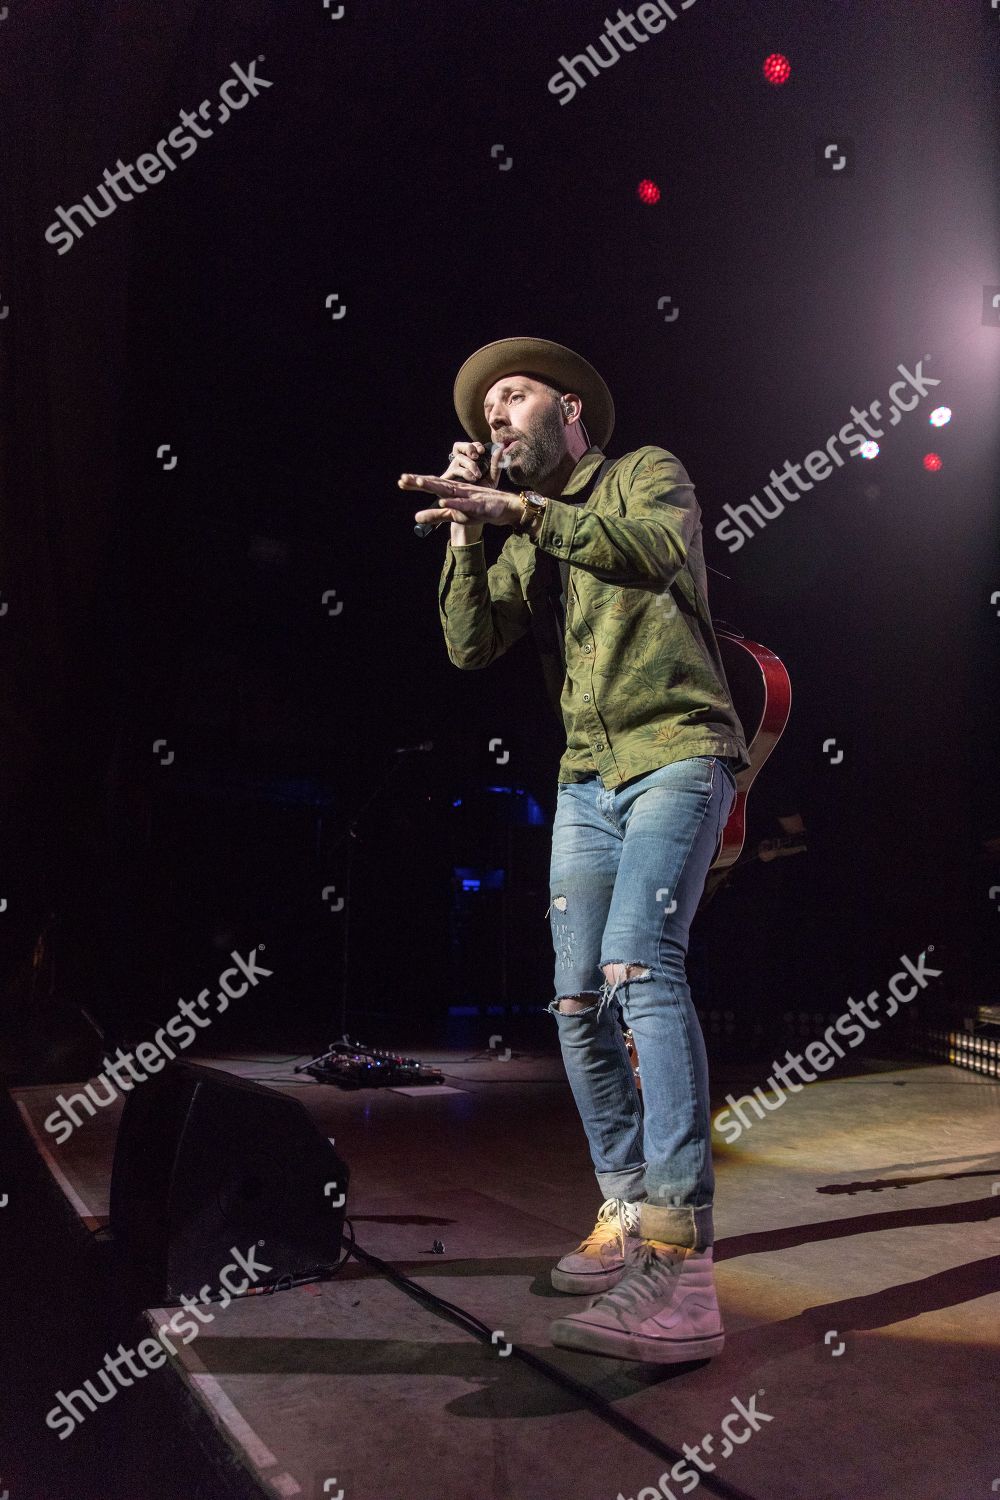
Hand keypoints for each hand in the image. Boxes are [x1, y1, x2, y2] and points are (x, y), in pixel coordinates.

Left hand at [399, 472, 522, 528]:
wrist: (505, 508)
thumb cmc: (479, 510)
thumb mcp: (454, 515)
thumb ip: (435, 516)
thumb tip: (415, 517)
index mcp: (452, 491)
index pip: (431, 485)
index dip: (416, 483)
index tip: (401, 481)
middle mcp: (458, 490)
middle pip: (436, 484)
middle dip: (419, 481)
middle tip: (403, 478)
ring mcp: (467, 496)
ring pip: (448, 490)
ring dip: (434, 486)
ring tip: (420, 482)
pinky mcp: (477, 505)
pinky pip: (464, 503)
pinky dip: (454, 502)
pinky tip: (443, 500)